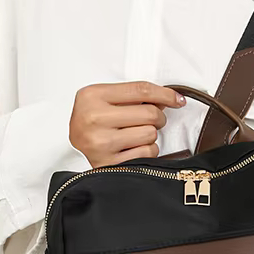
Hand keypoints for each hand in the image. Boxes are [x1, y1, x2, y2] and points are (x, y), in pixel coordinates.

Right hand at [69, 81, 185, 167]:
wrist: (76, 142)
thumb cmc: (92, 118)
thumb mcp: (103, 97)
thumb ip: (132, 95)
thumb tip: (168, 98)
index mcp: (92, 96)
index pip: (141, 90)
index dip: (165, 93)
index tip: (177, 99)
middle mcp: (94, 118)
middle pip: (150, 113)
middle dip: (158, 116)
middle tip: (151, 119)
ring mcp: (101, 142)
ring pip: (150, 134)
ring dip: (150, 135)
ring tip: (136, 134)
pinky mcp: (109, 163)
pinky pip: (147, 153)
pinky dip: (146, 150)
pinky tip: (134, 147)